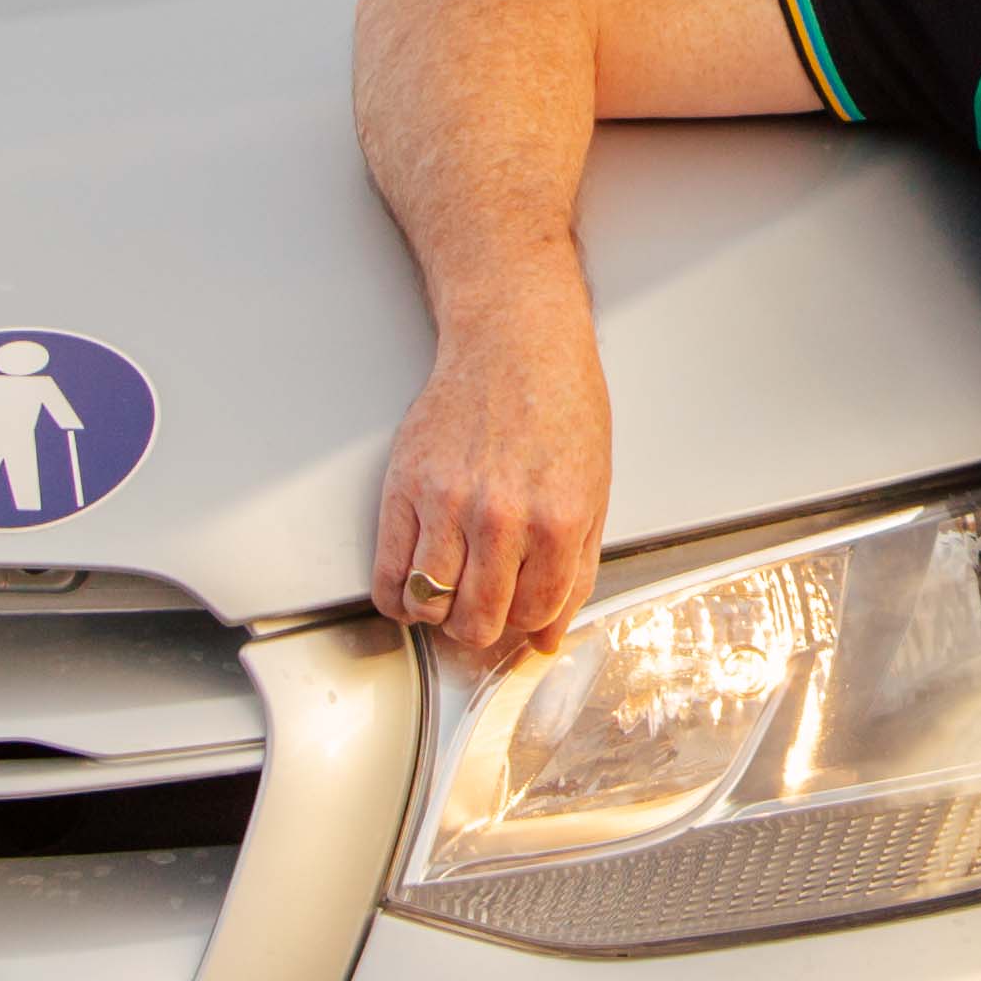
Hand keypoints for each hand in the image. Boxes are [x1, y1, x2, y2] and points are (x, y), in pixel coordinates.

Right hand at [370, 301, 607, 667]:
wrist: (515, 344)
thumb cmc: (559, 408)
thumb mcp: (592, 492)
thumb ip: (574, 570)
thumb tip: (548, 635)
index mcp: (556, 521)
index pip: (533, 614)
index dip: (526, 622)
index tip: (519, 613)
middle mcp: (501, 517)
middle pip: (478, 620)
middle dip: (482, 627)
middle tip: (482, 613)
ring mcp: (447, 503)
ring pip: (430, 605)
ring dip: (439, 616)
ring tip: (450, 598)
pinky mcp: (405, 488)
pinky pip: (388, 574)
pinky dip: (396, 599)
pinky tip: (411, 593)